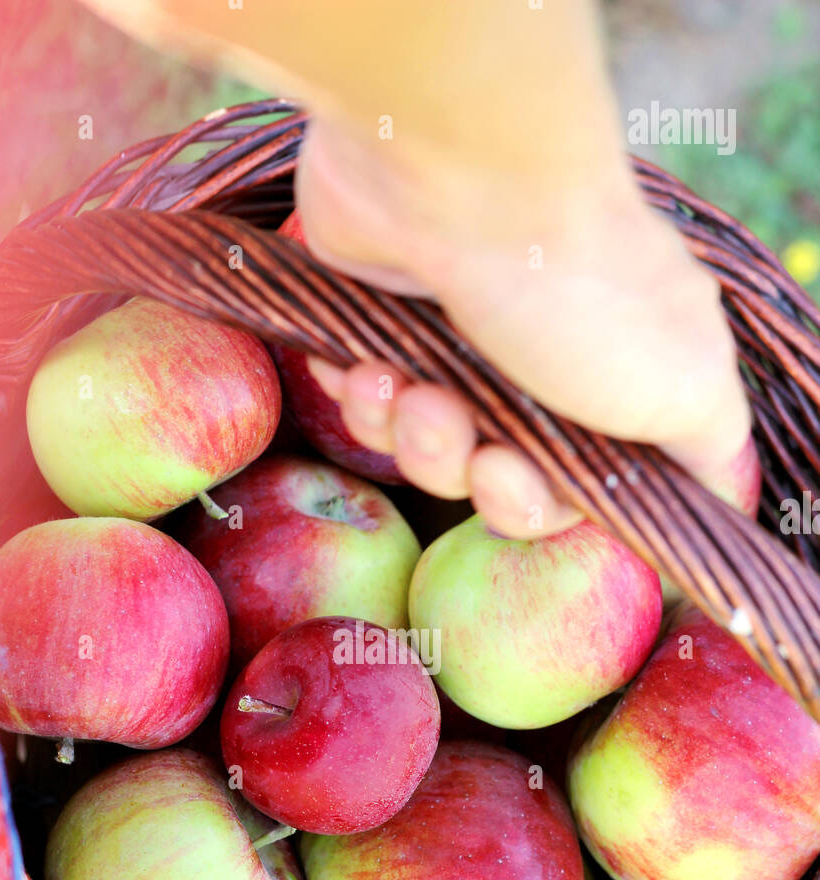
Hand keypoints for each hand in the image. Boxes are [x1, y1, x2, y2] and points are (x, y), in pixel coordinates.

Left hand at [298, 118, 758, 538]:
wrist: (453, 179)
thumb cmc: (578, 294)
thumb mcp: (689, 388)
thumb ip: (708, 447)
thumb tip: (718, 484)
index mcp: (613, 378)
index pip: (569, 488)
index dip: (529, 503)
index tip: (502, 476)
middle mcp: (540, 356)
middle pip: (486, 473)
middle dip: (455, 464)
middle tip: (441, 416)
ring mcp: (458, 330)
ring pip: (419, 440)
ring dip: (404, 429)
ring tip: (399, 381)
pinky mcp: (384, 308)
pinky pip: (365, 395)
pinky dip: (359, 393)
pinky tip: (359, 363)